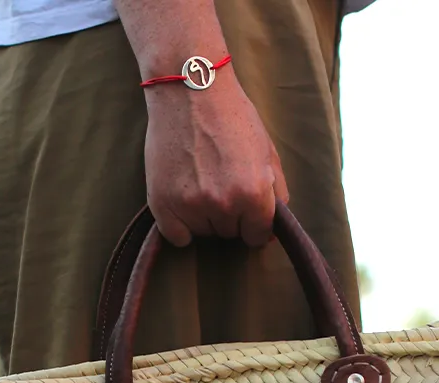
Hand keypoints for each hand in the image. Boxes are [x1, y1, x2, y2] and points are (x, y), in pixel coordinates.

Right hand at [114, 0, 289, 247]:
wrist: (190, 90)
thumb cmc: (233, 117)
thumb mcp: (267, 153)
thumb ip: (276, 194)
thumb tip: (271, 229)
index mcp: (254, 194)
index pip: (258, 236)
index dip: (253, 221)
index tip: (245, 205)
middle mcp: (224, 205)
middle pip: (229, 234)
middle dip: (228, 214)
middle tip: (218, 179)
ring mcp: (190, 206)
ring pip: (203, 232)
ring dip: (203, 216)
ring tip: (199, 179)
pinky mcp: (162, 204)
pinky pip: (177, 237)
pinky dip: (180, 225)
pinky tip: (182, 197)